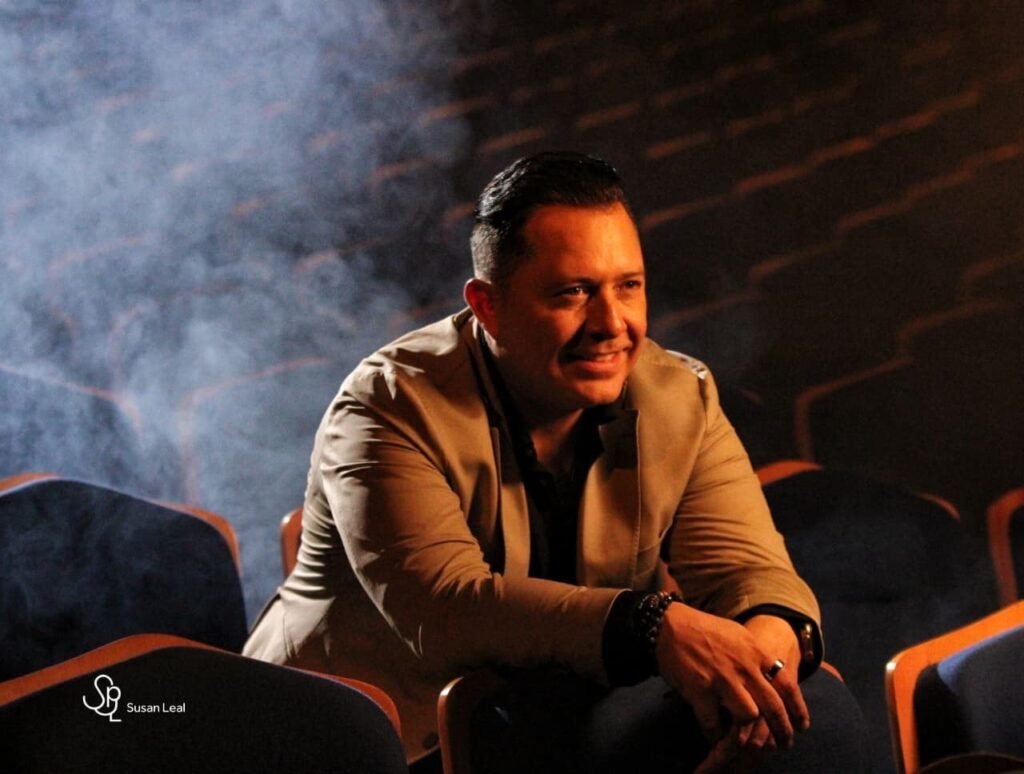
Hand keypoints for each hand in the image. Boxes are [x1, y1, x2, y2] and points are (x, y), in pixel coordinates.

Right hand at [654, 605, 807, 771]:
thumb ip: (757, 656)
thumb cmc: (704, 629)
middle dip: (782, 731)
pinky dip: (715, 735)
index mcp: (756, 652)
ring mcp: (722, 679)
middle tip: (784, 745)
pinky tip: (714, 738)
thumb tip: (774, 673)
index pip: (788, 685)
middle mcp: (744, 667)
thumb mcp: (739, 635)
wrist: (670, 625)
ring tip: (747, 743)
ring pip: (748, 717)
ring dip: (747, 733)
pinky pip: (714, 723)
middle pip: (773, 707)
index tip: (801, 726)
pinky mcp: (700, 690)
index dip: (798, 709)